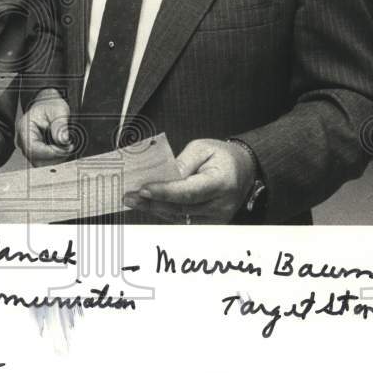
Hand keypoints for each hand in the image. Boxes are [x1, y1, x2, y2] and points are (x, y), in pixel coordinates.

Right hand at [15, 89, 73, 165]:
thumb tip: (63, 140)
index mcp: (25, 128)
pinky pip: (45, 162)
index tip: (66, 148)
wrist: (49, 107)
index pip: (33, 149)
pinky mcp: (36, 154)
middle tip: (69, 146)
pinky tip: (63, 148)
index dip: (51, 152)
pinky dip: (57, 158)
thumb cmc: (51, 106)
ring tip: (67, 146)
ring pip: (42, 164)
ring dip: (57, 158)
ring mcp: (29, 149)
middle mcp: (23, 141)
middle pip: (37, 160)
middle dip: (56, 156)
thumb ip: (60, 125)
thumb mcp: (58, 110)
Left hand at [124, 138, 254, 223]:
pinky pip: (183, 220)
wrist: (243, 169)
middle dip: (152, 202)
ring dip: (154, 209)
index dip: (165, 192)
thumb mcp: (202, 148)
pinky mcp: (211, 224)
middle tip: (129, 196)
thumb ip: (182, 162)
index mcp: (221, 183)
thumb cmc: (221, 156)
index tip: (143, 189)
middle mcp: (221, 205)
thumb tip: (162, 177)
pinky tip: (148, 204)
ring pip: (179, 217)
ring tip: (133, 200)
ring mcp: (217, 218)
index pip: (189, 192)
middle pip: (180, 208)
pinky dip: (164, 212)